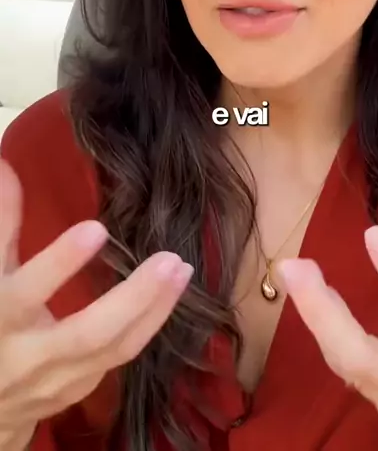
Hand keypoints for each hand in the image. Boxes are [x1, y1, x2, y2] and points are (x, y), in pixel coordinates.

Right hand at [0, 159, 192, 443]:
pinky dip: (148, 325)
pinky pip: (119, 358)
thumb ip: (0, 221)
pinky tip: (171, 294)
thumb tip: (6, 164)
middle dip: (132, 298)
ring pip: (112, 350)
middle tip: (170, 259)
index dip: (59, 263)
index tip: (96, 228)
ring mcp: (55, 380)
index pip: (26, 293)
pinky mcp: (76, 389)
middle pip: (86, 334)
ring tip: (182, 268)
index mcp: (0, 317)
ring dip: (154, 309)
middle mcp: (28, 356)